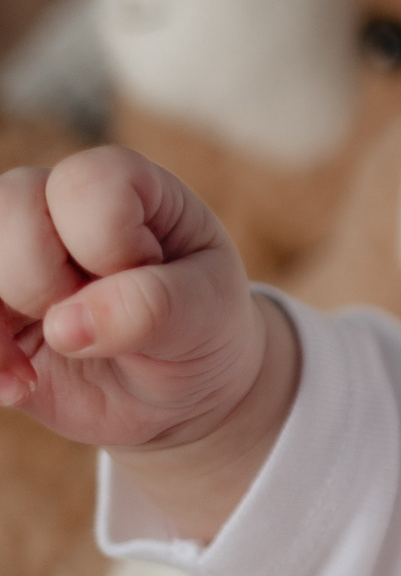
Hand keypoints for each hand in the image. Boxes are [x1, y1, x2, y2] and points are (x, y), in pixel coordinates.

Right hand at [0, 147, 293, 538]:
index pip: (86, 184)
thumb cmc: (201, 330)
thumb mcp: (205, 315)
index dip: (110, 243)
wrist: (180, 391)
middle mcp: (57, 208)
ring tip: (51, 362)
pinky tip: (20, 388)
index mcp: (127, 187)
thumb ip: (152, 307)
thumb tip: (65, 325)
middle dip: (48, 280)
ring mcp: (15, 256)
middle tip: (100, 319)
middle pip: (11, 207)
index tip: (149, 275)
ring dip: (0, 324)